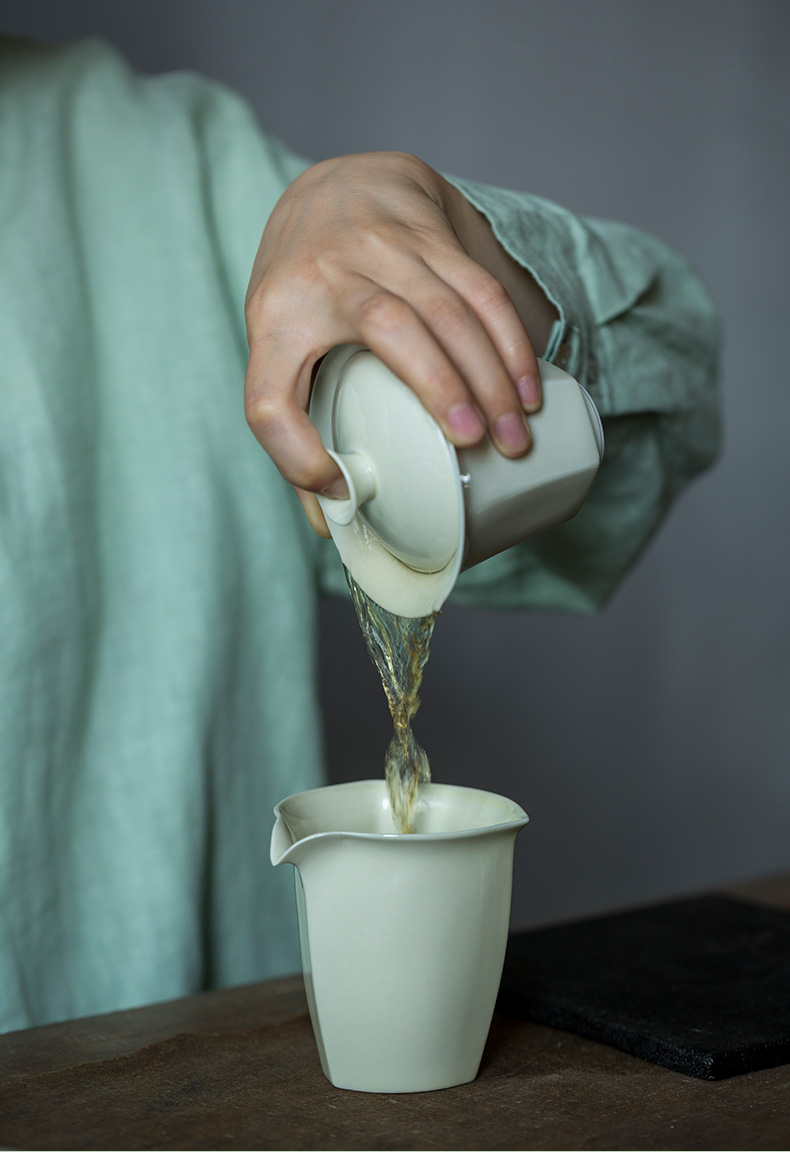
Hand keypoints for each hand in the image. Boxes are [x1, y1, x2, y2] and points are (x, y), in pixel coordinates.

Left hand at [244, 152, 556, 534]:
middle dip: (440, 390)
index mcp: (274, 320)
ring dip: (491, 376)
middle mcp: (326, 274)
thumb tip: (332, 520)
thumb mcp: (277, 343)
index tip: (339, 489)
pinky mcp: (430, 234)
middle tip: (474, 445)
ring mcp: (383, 245)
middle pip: (388, 330)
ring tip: (514, 434)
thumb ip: (299, 425)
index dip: (296, 456)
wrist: (332, 185)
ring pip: (449, 308)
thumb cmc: (302, 287)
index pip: (267, 398)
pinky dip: (511, 342)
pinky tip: (527, 386)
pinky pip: (480, 288)